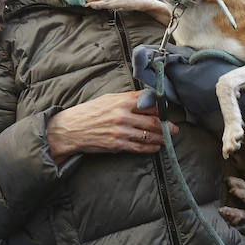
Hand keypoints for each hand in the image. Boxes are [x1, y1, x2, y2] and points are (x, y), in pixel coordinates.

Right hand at [46, 90, 177, 164]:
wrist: (69, 129)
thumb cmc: (89, 112)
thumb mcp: (108, 98)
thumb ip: (128, 98)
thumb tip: (146, 96)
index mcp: (122, 101)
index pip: (150, 103)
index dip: (162, 108)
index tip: (169, 111)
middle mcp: (124, 116)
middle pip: (154, 121)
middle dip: (167, 126)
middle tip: (175, 129)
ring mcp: (121, 131)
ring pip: (149, 135)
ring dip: (161, 138)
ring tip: (168, 139)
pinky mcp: (117, 144)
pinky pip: (139, 147)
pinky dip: (150, 148)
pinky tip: (155, 147)